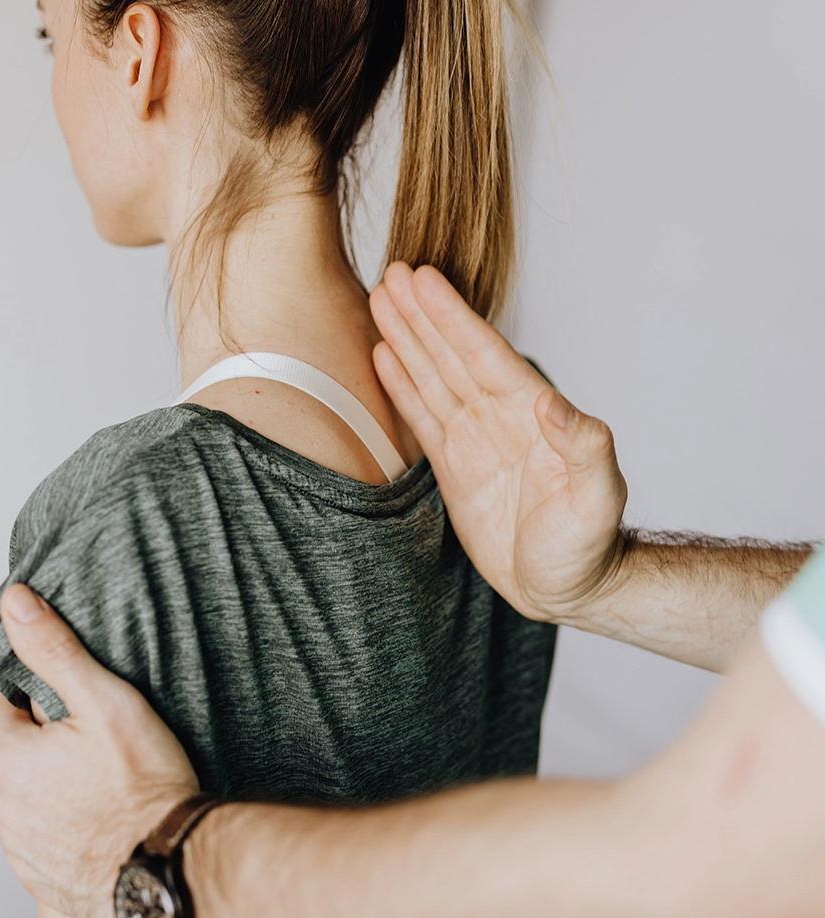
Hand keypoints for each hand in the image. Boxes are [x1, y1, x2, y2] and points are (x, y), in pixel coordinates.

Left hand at [0, 584, 198, 917]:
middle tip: (106, 746)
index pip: (10, 708)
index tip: (86, 711)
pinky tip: (107, 819)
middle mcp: (2, 804)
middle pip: (22, 753)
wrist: (168, 868)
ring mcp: (20, 846)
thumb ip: (55, 649)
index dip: (50, 703)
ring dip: (59, 787)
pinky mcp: (40, 877)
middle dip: (54, 745)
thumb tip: (16, 603)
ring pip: (33, 796)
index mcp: (9, 755)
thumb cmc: (144, 785)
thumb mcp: (104, 700)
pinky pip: (46, 837)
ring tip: (112, 784)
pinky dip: (68, 826)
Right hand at [370, 263, 627, 624]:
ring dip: (406, 339)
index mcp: (530, 415)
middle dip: (422, 315)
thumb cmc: (587, 549)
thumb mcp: (596, 500)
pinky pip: (423, 415)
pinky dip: (402, 385)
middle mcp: (498, 417)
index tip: (423, 280)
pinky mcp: (454, 465)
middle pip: (451, 355)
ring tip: (379, 300)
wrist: (565, 588)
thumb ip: (583, 447)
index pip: (484, 354)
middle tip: (391, 273)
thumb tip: (552, 400)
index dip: (452, 317)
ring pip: (433, 377)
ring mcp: (475, 438)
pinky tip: (383, 357)